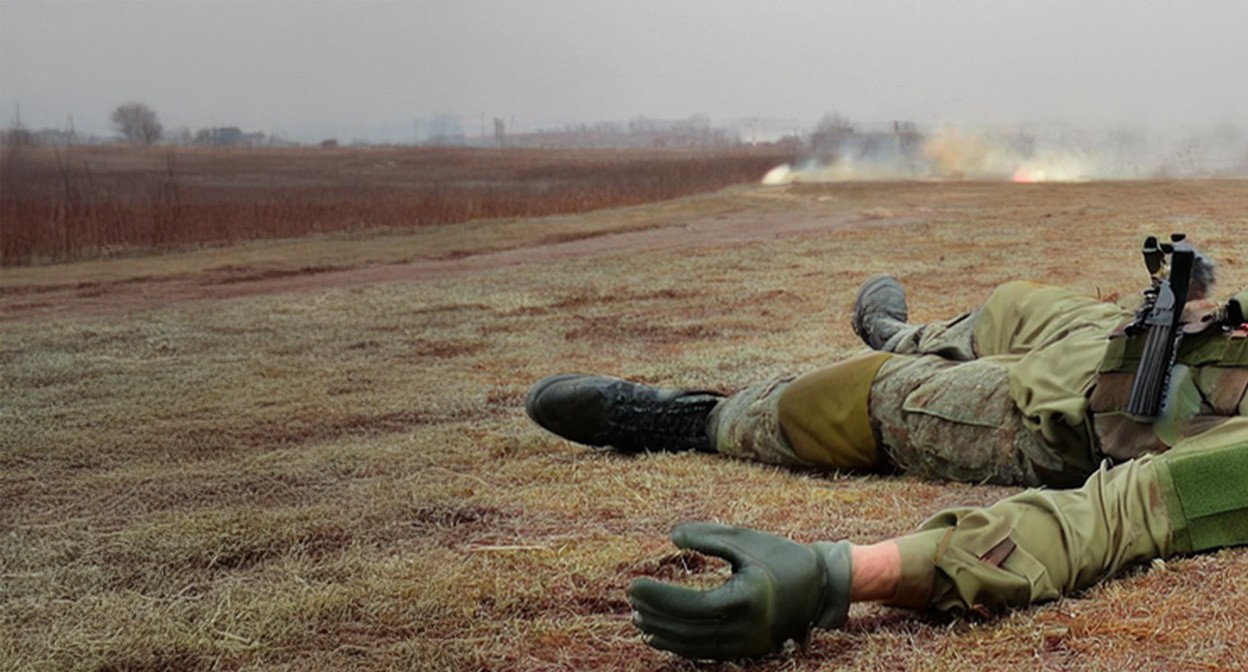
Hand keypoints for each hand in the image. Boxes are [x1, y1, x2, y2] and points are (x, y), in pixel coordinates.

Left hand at [627, 522, 851, 660]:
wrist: (819, 586)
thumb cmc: (780, 556)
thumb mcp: (745, 539)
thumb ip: (708, 537)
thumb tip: (671, 536)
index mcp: (746, 598)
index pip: (691, 605)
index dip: (659, 598)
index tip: (635, 585)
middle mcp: (746, 627)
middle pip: (688, 629)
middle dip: (656, 615)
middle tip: (632, 599)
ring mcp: (748, 643)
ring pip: (695, 646)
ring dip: (664, 633)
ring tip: (639, 618)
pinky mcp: (748, 650)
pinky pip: (706, 652)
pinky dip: (680, 645)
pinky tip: (661, 635)